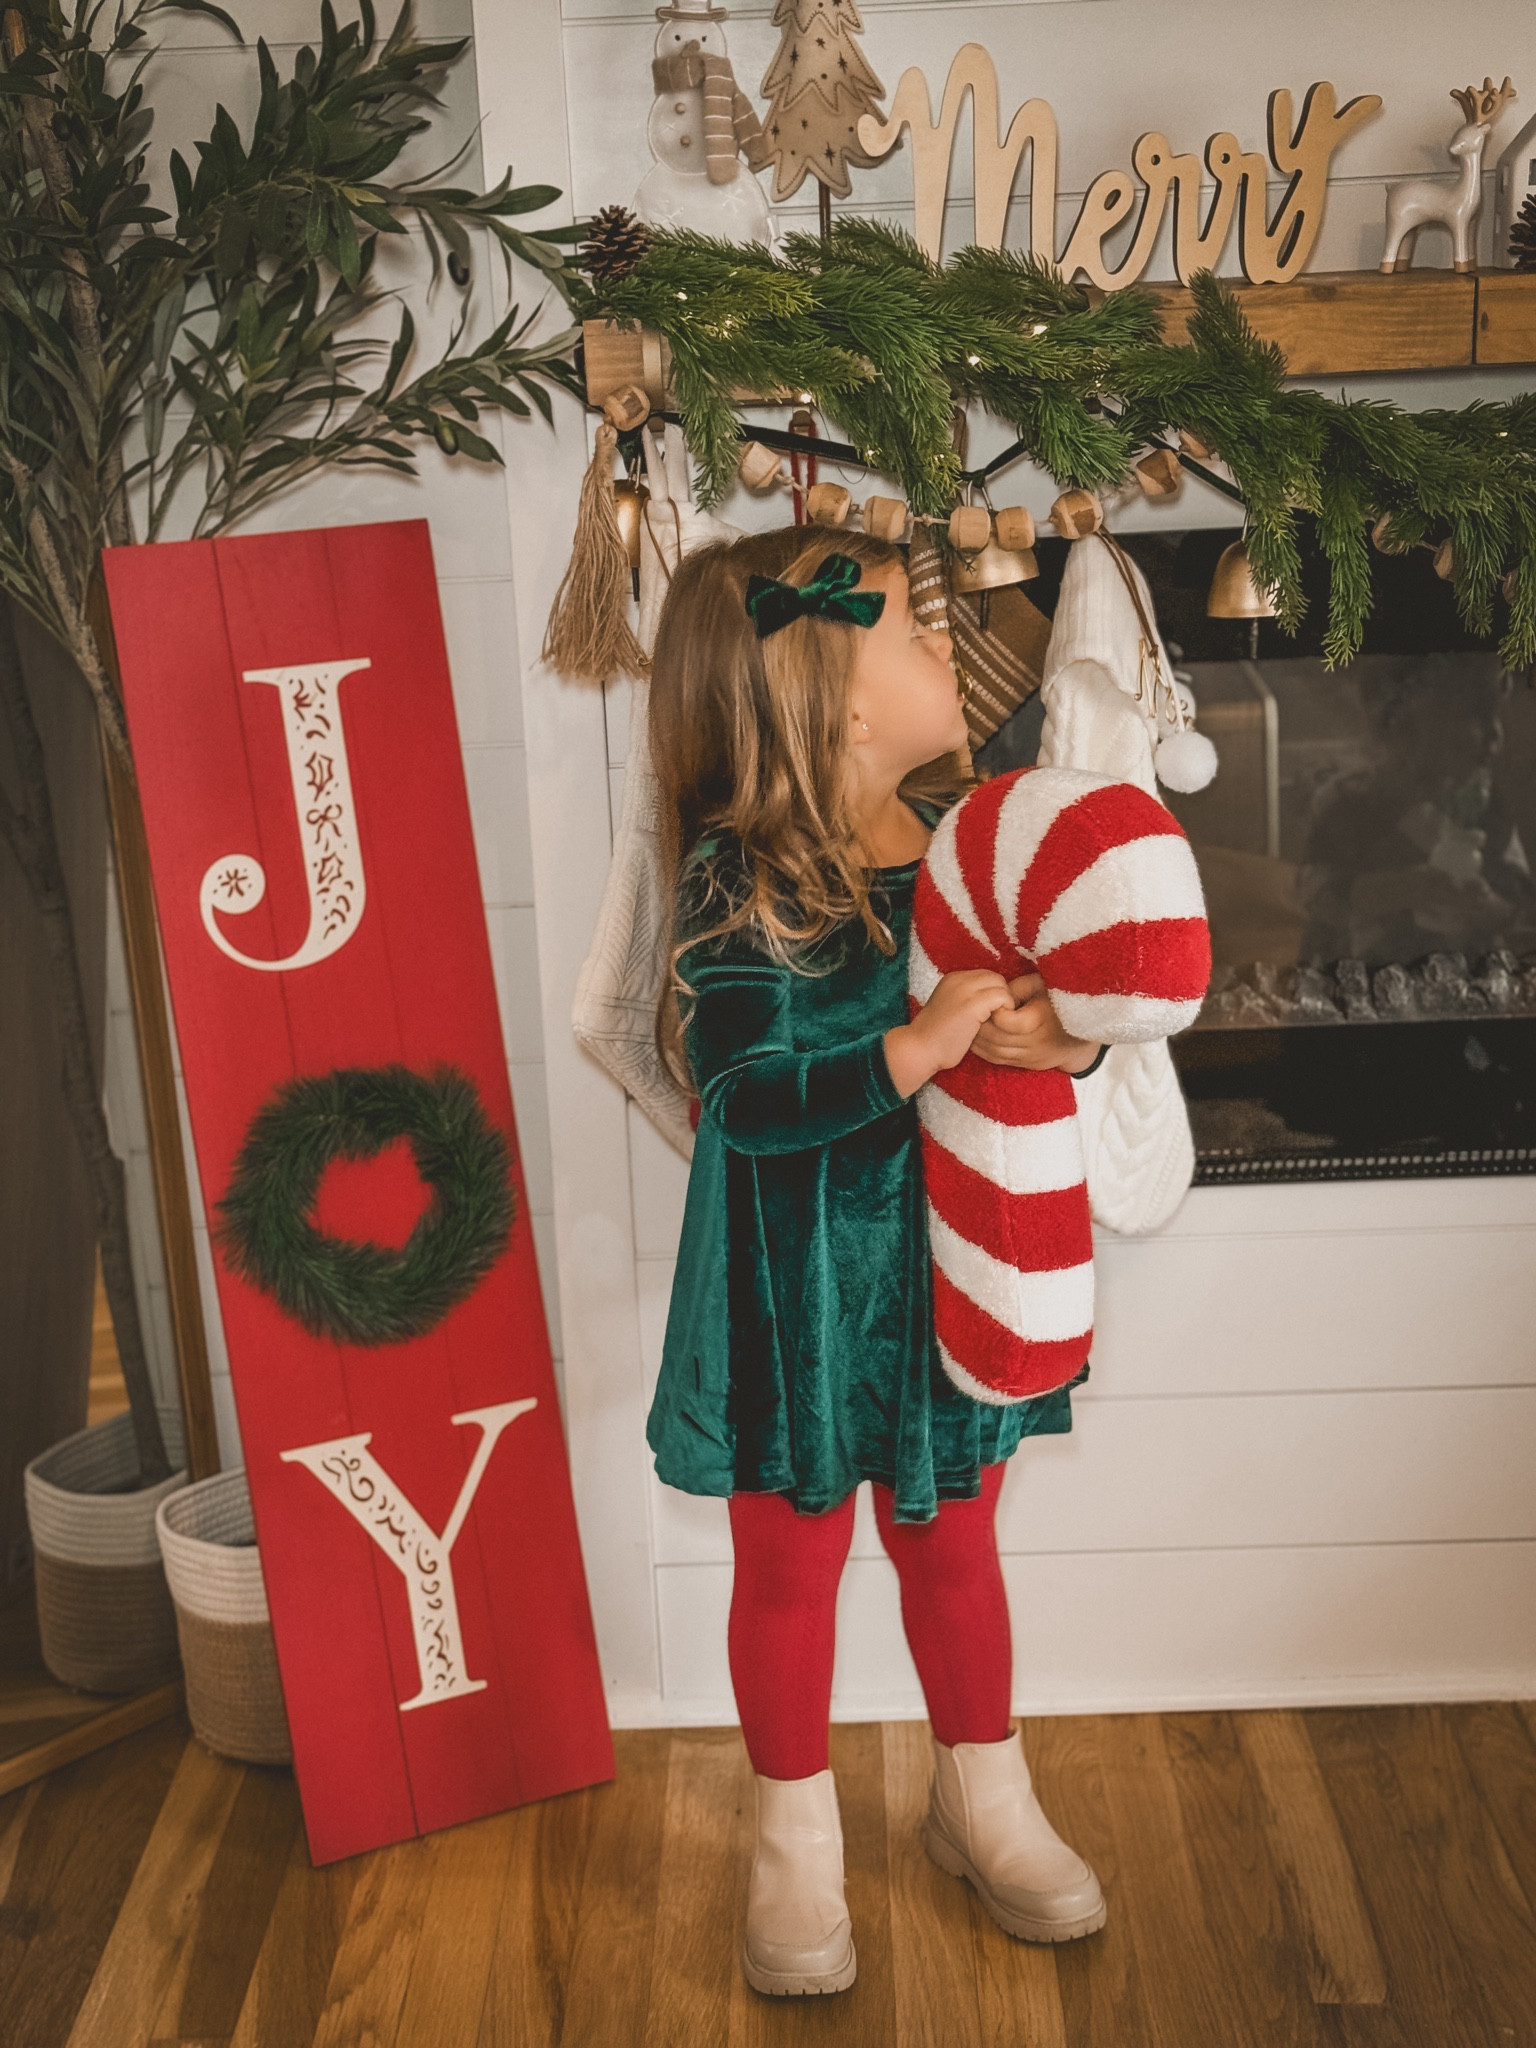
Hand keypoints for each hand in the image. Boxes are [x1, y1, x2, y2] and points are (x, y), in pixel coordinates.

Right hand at [883, 969, 1012, 1097]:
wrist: (919, 1049)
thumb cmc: (936, 1038)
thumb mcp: (949, 1009)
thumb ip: (966, 1000)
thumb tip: (991, 1002)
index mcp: (952, 979)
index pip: (985, 976)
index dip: (992, 993)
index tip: (989, 1013)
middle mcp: (959, 979)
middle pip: (995, 977)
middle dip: (1001, 996)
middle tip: (996, 1018)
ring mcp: (965, 990)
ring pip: (1001, 985)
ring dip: (1005, 1004)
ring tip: (995, 1022)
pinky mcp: (973, 1004)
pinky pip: (1003, 998)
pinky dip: (1005, 1011)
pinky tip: (995, 1025)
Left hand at [971, 973, 1102, 1074]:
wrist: (1084, 1033)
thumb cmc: (1062, 1001)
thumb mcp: (1043, 985)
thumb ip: (1018, 987)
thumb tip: (995, 994)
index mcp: (1041, 1021)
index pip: (1008, 1022)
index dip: (996, 1010)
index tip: (995, 1000)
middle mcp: (1036, 1043)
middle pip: (997, 1039)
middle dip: (980, 1025)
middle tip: (973, 1011)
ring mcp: (1032, 1057)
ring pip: (995, 1053)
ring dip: (979, 1040)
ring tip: (971, 1024)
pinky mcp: (1028, 1065)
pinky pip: (998, 1060)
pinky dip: (983, 1050)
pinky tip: (976, 1038)